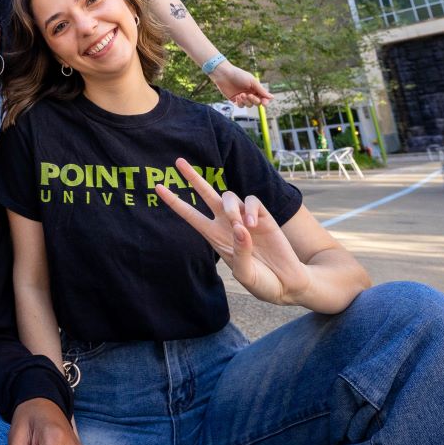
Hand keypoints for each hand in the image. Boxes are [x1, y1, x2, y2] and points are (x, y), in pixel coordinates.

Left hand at [155, 158, 310, 305]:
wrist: (286, 282)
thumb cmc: (261, 281)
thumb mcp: (245, 273)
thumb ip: (240, 252)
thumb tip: (240, 227)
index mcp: (215, 237)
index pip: (190, 215)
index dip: (174, 202)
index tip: (157, 188)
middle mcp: (226, 223)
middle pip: (206, 194)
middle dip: (192, 177)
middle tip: (178, 162)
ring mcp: (244, 217)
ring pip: (228, 196)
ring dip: (230, 208)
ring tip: (241, 226)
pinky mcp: (263, 215)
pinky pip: (251, 200)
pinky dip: (249, 209)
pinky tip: (252, 224)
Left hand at [209, 60, 272, 106]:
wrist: (224, 74)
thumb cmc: (239, 75)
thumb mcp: (252, 81)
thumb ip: (261, 90)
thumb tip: (272, 97)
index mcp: (255, 88)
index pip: (263, 97)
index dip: (265, 101)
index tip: (264, 103)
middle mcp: (250, 93)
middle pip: (257, 103)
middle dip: (254, 100)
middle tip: (249, 95)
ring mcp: (243, 97)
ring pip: (249, 105)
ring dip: (246, 101)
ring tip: (241, 94)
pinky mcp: (235, 100)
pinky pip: (241, 106)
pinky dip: (240, 103)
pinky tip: (237, 97)